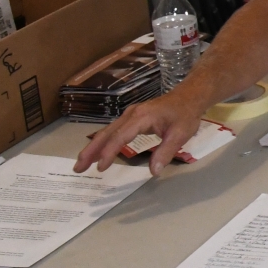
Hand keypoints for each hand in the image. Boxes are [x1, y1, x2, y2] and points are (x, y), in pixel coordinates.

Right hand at [75, 89, 208, 176]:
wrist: (189, 96)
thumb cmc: (185, 114)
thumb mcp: (180, 134)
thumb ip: (166, 152)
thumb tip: (153, 171)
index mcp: (141, 117)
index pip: (120, 137)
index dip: (109, 153)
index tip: (101, 168)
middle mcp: (131, 114)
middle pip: (107, 133)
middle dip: (91, 151)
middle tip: (78, 168)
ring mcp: (130, 114)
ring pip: (107, 131)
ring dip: (94, 147)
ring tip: (82, 163)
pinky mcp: (132, 117)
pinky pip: (113, 130)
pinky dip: (103, 141)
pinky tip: (98, 152)